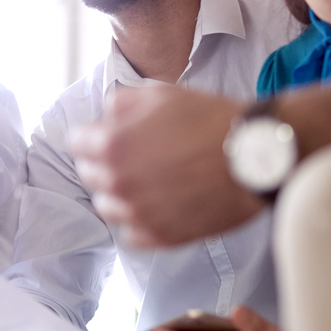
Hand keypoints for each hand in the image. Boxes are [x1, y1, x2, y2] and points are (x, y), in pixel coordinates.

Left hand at [71, 85, 263, 246]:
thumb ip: (122, 103)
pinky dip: (139, 219)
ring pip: (108, 206)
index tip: (105, 133)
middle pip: (89, 175)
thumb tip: (107, 115)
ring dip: (119, 192)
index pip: (77, 143)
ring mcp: (139, 214)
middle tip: (131, 153)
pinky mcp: (161, 237)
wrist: (254, 156)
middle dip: (103, 161)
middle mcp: (119, 183)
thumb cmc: (211, 120)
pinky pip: (131, 233)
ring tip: (146, 179)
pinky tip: (158, 203)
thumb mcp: (162, 93)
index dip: (92, 134)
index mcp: (112, 145)